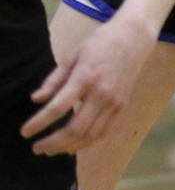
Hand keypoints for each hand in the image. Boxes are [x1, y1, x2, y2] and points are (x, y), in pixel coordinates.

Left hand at [22, 15, 153, 154]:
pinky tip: (72, 146)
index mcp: (86, 78)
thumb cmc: (100, 43)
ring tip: (51, 150)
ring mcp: (115, 103)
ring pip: (90, 135)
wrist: (134, 38)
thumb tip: (36, 100)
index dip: (38, 123)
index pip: (58, 108)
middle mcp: (102, 94)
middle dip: (53, 142)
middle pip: (75, 128)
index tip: (25, 132)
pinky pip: (103, 132)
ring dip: (68, 147)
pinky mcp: (122, 107)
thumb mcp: (73, 55)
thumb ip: (54, 80)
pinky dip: (86, 143)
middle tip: (37, 147)